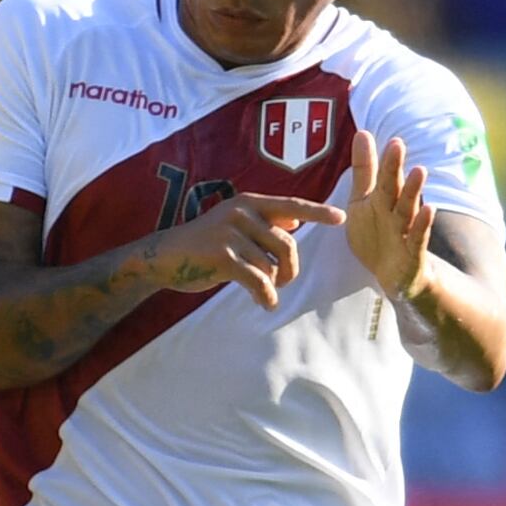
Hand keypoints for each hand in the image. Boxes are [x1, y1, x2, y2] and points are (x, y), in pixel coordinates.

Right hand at [149, 192, 345, 310]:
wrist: (164, 256)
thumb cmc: (203, 243)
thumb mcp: (234, 225)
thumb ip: (265, 222)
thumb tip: (296, 221)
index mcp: (249, 203)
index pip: (292, 205)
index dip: (318, 212)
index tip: (341, 218)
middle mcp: (242, 213)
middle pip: (288, 245)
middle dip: (290, 269)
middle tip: (282, 283)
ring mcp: (231, 233)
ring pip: (272, 266)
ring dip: (274, 286)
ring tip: (265, 292)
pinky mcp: (223, 256)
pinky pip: (258, 280)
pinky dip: (265, 296)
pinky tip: (264, 303)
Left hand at [342, 129, 434, 300]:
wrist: (392, 274)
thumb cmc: (378, 233)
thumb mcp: (364, 201)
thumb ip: (365, 170)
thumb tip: (363, 132)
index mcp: (383, 199)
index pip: (384, 176)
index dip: (385, 159)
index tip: (389, 137)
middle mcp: (396, 212)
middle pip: (394, 188)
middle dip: (395, 168)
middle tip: (397, 144)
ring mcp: (405, 232)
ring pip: (408, 210)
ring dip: (413, 191)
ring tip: (420, 171)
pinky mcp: (412, 255)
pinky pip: (417, 239)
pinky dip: (423, 225)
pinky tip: (430, 209)